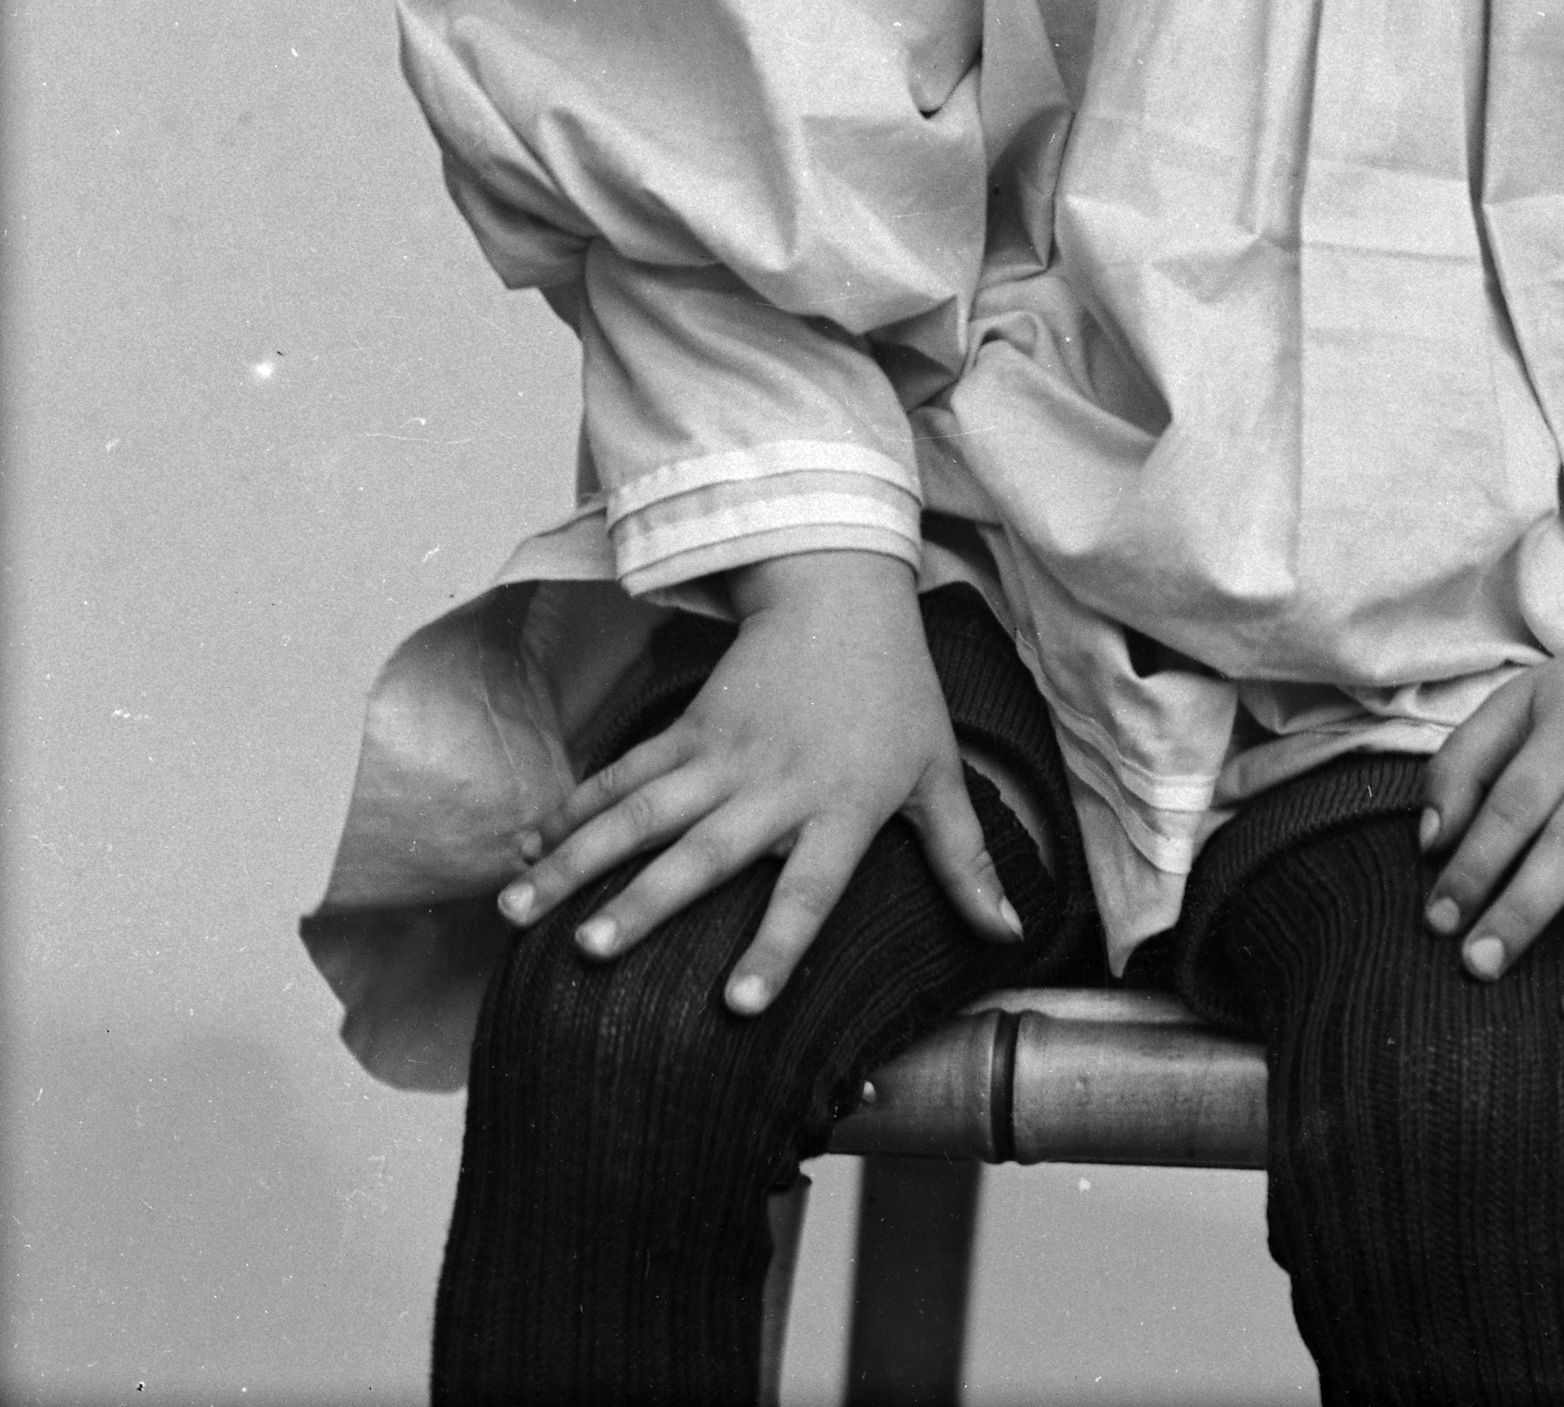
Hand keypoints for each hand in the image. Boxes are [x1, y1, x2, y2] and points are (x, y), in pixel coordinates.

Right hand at [495, 550, 1023, 1013]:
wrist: (843, 592)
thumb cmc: (897, 694)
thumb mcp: (938, 772)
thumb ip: (966, 858)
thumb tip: (1011, 931)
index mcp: (840, 810)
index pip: (809, 890)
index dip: (776, 946)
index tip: (737, 1004)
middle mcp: (773, 789)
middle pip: (702, 854)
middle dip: (643, 905)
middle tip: (588, 952)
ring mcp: (722, 756)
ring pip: (641, 814)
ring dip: (578, 861)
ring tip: (520, 908)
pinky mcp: (688, 730)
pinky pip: (623, 774)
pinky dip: (573, 811)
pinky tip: (526, 847)